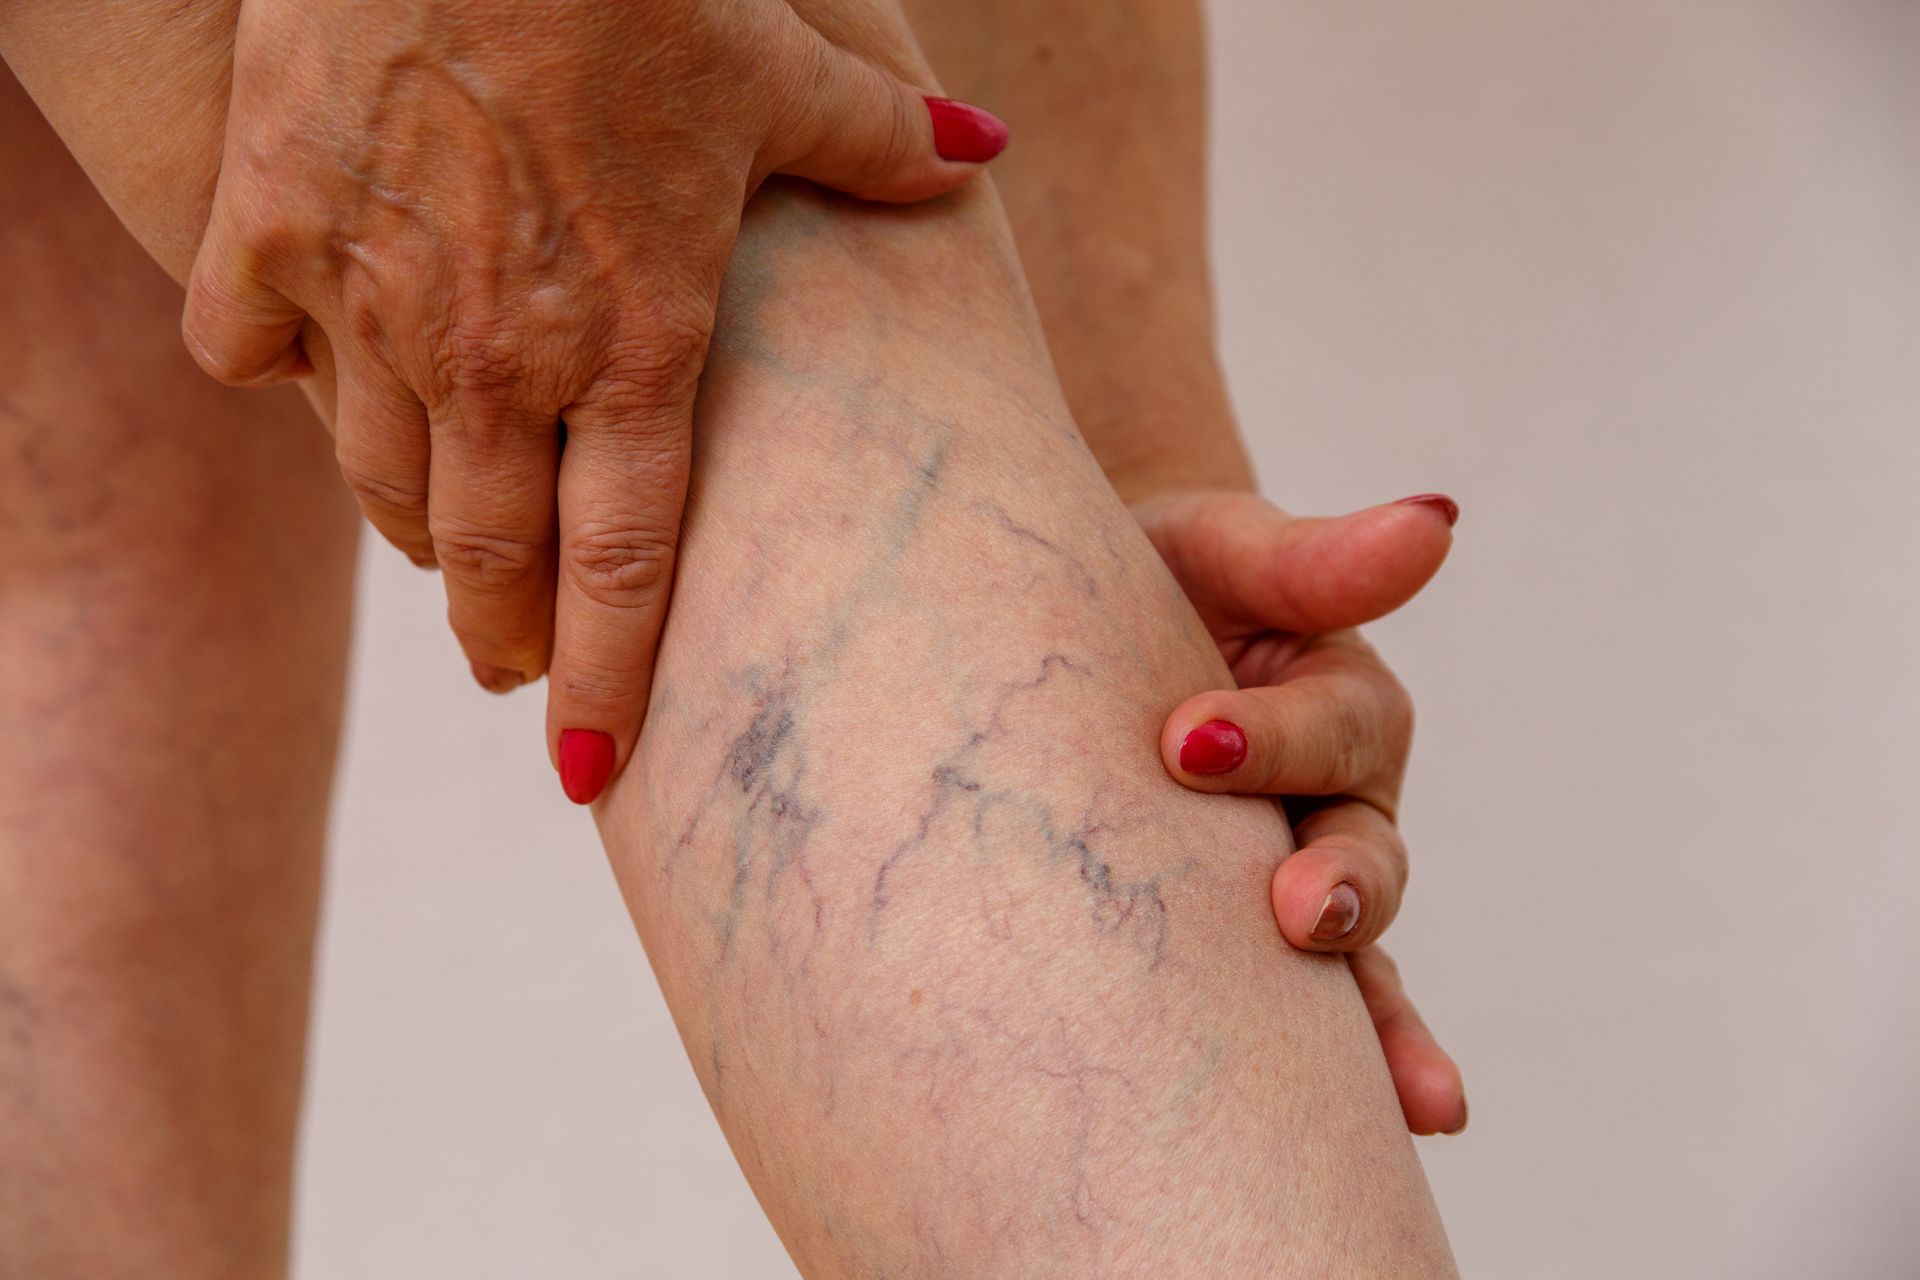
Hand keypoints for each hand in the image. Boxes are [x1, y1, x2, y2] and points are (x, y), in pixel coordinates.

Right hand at [182, 0, 1006, 802]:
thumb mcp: (773, 64)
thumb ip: (876, 137)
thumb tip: (984, 148)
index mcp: (634, 341)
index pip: (625, 563)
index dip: (609, 679)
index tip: (596, 766)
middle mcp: (501, 355)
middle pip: (492, 558)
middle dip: (503, 641)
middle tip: (514, 674)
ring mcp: (374, 302)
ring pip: (379, 481)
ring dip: (416, 538)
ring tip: (445, 560)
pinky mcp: (268, 232)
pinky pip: (249, 358)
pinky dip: (279, 382)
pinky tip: (313, 382)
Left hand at [1138, 489, 1467, 1134]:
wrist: (1086, 620)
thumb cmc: (1158, 577)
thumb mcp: (1223, 548)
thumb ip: (1316, 558)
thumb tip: (1438, 517)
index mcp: (1344, 699)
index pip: (1333, 725)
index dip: (1272, 737)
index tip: (1185, 737)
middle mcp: (1341, 799)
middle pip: (1365, 852)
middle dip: (1338, 887)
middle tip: (1297, 908)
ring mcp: (1302, 874)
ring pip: (1354, 952)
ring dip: (1371, 1018)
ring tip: (1392, 1090)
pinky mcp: (1250, 936)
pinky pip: (1315, 1011)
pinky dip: (1359, 1063)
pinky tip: (1407, 1123)